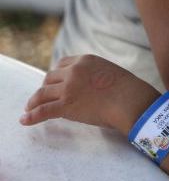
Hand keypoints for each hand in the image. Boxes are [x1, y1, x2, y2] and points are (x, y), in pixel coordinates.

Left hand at [20, 55, 158, 134]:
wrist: (131, 100)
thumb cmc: (128, 89)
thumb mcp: (110, 72)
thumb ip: (96, 74)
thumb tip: (91, 86)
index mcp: (86, 60)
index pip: (62, 64)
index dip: (57, 75)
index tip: (56, 83)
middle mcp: (74, 71)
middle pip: (50, 77)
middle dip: (46, 87)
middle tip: (45, 97)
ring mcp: (69, 87)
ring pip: (42, 93)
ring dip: (35, 101)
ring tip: (30, 108)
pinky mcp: (66, 104)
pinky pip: (43, 110)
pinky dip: (32, 116)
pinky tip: (25, 120)